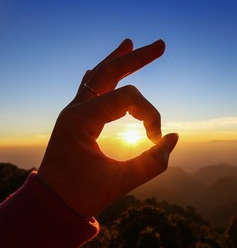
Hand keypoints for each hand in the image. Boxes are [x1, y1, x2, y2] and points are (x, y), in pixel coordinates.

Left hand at [37, 39, 177, 217]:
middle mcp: (76, 109)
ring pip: (99, 76)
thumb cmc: (83, 194)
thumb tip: (174, 137)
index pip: (128, 99)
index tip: (156, 139)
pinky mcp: (77, 118)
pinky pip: (89, 89)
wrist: (52, 203)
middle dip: (137, 58)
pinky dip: (101, 76)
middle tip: (161, 46)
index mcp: (81, 119)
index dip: (150, 114)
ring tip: (131, 44)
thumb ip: (153, 163)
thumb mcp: (121, 182)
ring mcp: (74, 111)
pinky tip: (102, 66)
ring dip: (118, 61)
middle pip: (110, 72)